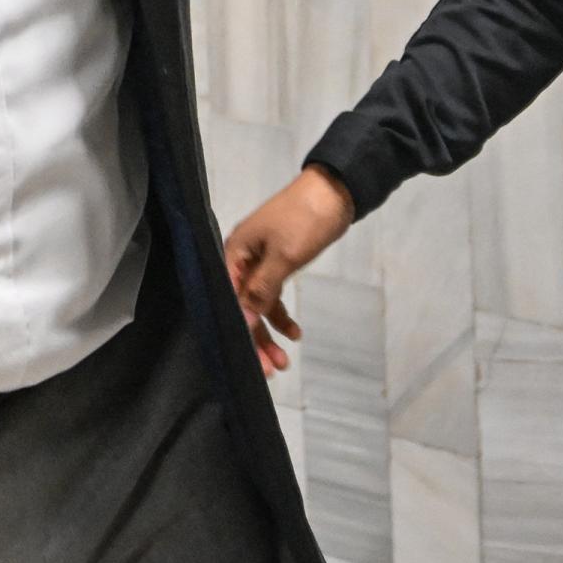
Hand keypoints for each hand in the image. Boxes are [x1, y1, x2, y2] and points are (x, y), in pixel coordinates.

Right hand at [223, 166, 357, 376]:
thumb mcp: (284, 256)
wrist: (333, 192)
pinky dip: (281, 314)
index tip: (251, 361)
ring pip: (258, 304)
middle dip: (255, 339)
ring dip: (270, 331)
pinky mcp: (276, 263)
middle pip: (242, 306)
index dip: (238, 330)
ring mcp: (259, 261)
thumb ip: (262, 290)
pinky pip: (272, 294)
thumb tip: (244, 320)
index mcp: (234, 252)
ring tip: (285, 361)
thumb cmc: (304, 220)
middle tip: (271, 370)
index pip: (228, 299)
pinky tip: (295, 332)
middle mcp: (241, 258)